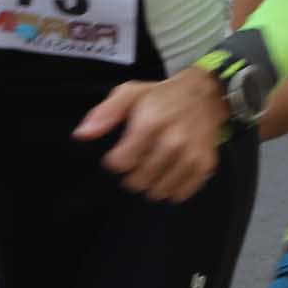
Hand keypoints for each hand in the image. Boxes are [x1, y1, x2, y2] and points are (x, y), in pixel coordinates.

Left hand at [76, 65, 226, 201]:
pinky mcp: (205, 165)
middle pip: (139, 180)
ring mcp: (191, 155)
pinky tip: (170, 173)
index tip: (121, 153)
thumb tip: (81, 135)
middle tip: (138, 160)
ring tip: (153, 167)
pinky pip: (181, 193)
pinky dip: (172, 189)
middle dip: (132, 175)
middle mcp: (173, 142)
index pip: (121, 163)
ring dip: (151, 184)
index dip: (116, 161)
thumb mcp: (130, 93)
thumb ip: (105, 113)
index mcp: (150, 123)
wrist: (204, 94)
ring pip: (159, 191)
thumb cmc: (161, 95)